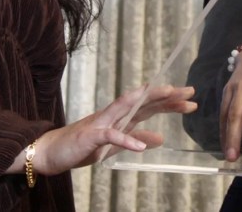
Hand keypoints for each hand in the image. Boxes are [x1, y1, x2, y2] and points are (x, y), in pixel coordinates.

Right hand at [13, 84, 196, 175]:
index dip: (170, 101)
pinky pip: (111, 136)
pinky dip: (127, 139)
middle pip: (144, 99)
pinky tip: (142, 145)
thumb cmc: (83, 146)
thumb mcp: (116, 144)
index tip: (190, 100)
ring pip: (128, 106)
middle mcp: (114, 114)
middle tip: (190, 90)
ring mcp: (103, 122)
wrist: (51, 152)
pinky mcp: (91, 135)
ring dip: (149, 100)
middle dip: (167, 94)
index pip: (150, 105)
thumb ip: (137, 137)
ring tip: (169, 94)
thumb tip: (161, 138)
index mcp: (121, 116)